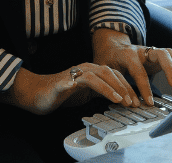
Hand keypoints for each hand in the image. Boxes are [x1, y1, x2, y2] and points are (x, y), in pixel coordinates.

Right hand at [0, 62, 142, 115]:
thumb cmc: (59, 95)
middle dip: (126, 88)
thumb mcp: (85, 95)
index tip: (136, 101)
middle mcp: (86, 68)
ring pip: (102, 74)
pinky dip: (101, 87)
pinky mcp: (69, 79)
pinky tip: (110, 96)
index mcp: (91, 71)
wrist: (35, 94)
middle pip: (112, 73)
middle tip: (134, 102)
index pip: (115, 76)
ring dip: (116, 87)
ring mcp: (77, 72)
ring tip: (124, 100)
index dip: (127, 88)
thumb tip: (118, 100)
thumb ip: (99, 94)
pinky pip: (89, 81)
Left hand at [92, 28, 171, 107]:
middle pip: (160, 54)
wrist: (112, 46)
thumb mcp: (106, 69)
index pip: (139, 71)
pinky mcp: (157, 55)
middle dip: (169, 68)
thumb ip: (113, 82)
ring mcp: (151, 51)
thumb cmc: (109, 60)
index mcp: (128, 55)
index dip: (145, 88)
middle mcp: (142, 50)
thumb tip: (122, 100)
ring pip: (168, 53)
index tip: (150, 102)